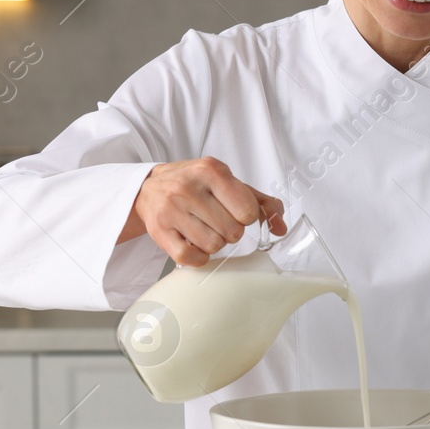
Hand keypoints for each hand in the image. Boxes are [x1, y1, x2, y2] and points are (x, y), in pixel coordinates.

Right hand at [117, 157, 285, 266]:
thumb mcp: (227, 182)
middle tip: (216, 220)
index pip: (248, 211)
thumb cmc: (195, 185)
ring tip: (204, 229)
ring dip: (214, 243)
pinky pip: (191, 258)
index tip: (234, 212)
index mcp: (210, 170)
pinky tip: (194, 243)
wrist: (149, 187)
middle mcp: (188, 187)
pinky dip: (199, 256)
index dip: (246, 217)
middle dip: (230, 230)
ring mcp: (171, 210)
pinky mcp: (159, 231)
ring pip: (214, 246)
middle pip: (232, 232)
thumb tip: (280, 227)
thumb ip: (259, 202)